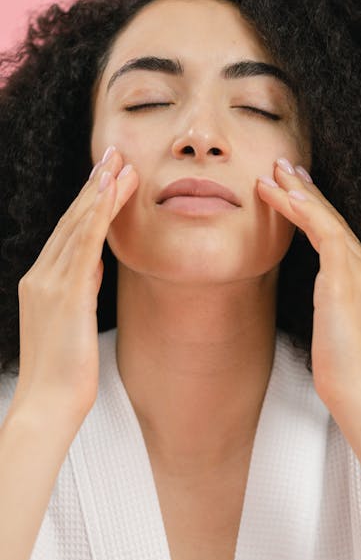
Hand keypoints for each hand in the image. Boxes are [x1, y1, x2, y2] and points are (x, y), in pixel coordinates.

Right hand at [13, 147, 137, 422]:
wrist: (48, 405)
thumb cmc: (64, 372)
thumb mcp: (71, 323)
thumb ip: (78, 290)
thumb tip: (92, 267)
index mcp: (41, 283)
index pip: (68, 233)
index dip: (87, 201)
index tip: (105, 175)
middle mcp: (40, 276)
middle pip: (71, 221)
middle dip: (94, 185)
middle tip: (114, 153)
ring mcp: (49, 284)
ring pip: (77, 227)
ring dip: (100, 192)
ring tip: (120, 164)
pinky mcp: (65, 296)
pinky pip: (83, 247)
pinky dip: (96, 217)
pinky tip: (109, 194)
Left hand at [257, 158, 360, 421]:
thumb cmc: (345, 371)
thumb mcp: (332, 331)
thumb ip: (327, 308)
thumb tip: (313, 303)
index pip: (335, 233)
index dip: (313, 208)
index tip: (293, 190)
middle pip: (332, 218)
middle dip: (305, 190)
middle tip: (281, 165)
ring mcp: (358, 272)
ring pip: (326, 219)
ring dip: (297, 194)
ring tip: (271, 174)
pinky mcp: (346, 280)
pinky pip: (326, 233)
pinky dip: (305, 212)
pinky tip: (285, 197)